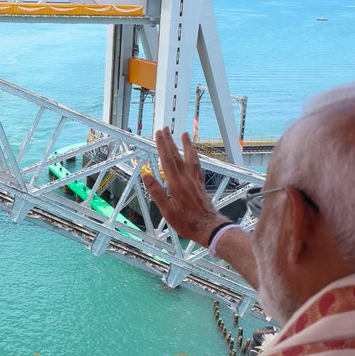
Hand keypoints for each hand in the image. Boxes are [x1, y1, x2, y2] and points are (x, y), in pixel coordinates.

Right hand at [142, 128, 227, 245]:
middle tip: (165, 128)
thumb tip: (146, 176)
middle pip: (177, 155)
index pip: (167, 160)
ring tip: (184, 134)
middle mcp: (186, 179)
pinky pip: (197, 165)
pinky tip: (194, 154)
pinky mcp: (200, 184)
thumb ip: (157, 193)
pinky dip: (195, 156)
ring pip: (190, 158)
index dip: (162, 146)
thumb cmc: (187, 222)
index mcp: (176, 184)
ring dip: (186, 145)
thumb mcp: (167, 211)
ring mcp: (195, 180)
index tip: (158, 134)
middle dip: (170, 141)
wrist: (208, 227)